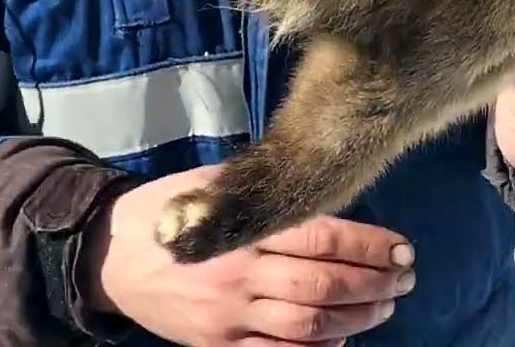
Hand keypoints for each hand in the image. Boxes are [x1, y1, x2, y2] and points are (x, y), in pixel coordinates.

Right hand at [81, 165, 414, 345]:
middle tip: (405, 279)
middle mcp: (240, 274)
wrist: (108, 259)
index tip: (403, 248)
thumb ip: (255, 190)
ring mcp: (231, 315)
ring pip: (310, 323)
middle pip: (324, 284)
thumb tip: (311, 182)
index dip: (368, 245)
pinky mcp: (221, 344)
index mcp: (240, 229)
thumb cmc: (163, 212)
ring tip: (384, 307)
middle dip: (374, 284)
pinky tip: (343, 339)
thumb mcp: (205, 184)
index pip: (319, 236)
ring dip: (357, 318)